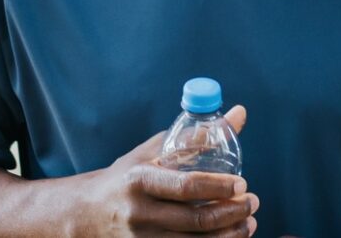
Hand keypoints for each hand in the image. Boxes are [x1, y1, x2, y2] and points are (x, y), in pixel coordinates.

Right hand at [69, 105, 256, 236]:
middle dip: (232, 212)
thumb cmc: (127, 177)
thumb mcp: (154, 152)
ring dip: (230, 235)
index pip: (186, 187)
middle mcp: (140, 213)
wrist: (87, 213)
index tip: (242, 184)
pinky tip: (230, 237)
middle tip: (253, 202)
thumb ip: (196, 136)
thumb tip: (239, 114)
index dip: (219, 187)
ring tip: (248, 222)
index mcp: (140, 180)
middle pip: (195, 220)